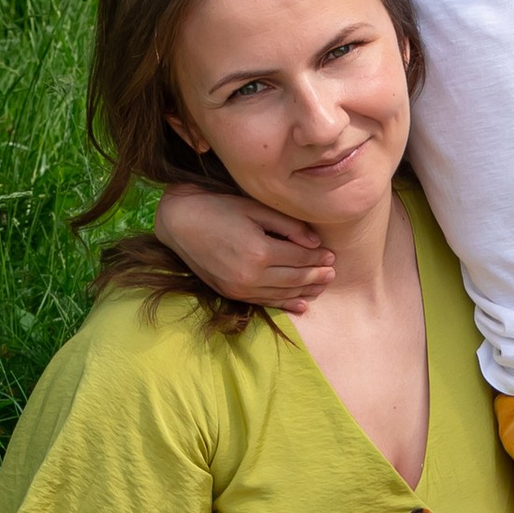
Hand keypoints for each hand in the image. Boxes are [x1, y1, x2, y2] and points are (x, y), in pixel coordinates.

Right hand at [155, 179, 333, 312]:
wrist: (180, 222)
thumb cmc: (219, 208)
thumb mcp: (255, 208)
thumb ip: (287, 225)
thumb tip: (314, 241)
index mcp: (260, 251)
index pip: (299, 257)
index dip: (318, 257)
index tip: (332, 255)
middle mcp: (251, 275)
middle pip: (294, 278)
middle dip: (316, 275)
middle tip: (332, 273)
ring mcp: (240, 287)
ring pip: (282, 293)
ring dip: (305, 291)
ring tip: (321, 286)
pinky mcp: (231, 293)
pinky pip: (265, 301)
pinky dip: (285, 304)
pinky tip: (301, 304)